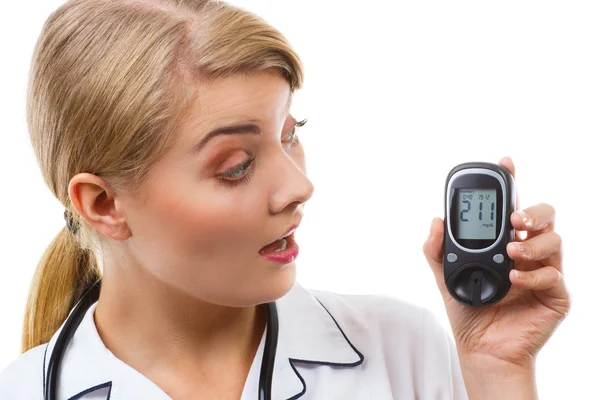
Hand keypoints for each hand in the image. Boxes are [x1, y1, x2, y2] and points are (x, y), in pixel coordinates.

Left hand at [423, 157, 569, 370]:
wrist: (481, 348)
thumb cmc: (468, 310)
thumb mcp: (444, 276)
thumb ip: (436, 249)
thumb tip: (435, 221)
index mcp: (504, 242)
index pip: (512, 206)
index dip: (511, 182)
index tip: (505, 163)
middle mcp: (527, 251)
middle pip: (543, 216)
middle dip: (532, 210)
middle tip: (515, 218)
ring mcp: (543, 271)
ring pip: (554, 240)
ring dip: (532, 243)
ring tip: (510, 252)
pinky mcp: (555, 295)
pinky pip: (554, 276)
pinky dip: (533, 275)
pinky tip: (514, 279)